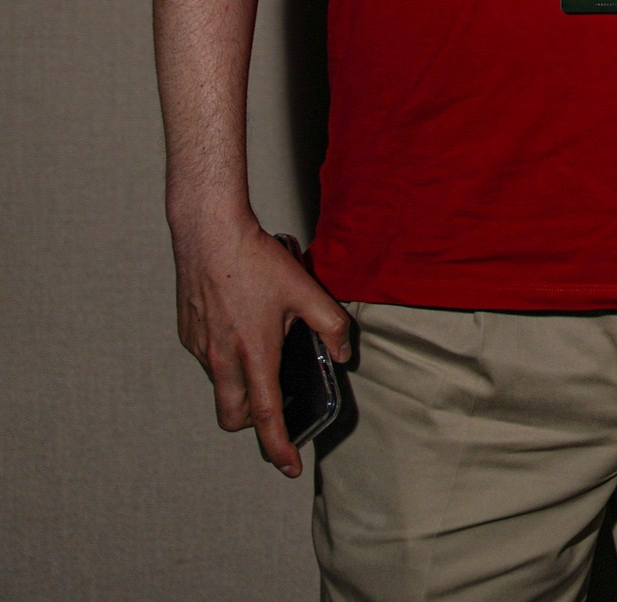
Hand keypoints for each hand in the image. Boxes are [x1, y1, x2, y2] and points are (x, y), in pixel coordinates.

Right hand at [170, 214, 350, 476]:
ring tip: (265, 348)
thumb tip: (343, 356)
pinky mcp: (188, 334)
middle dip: (253, 425)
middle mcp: (221, 359)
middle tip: (276, 412)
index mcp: (254, 354)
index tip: (290, 467)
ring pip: (221, 387)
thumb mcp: (306, 290)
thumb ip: (331, 326)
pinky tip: (245, 326)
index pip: (265, 416)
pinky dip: (228, 358)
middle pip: (233, 416)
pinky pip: (209, 361)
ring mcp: (199, 348)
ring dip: (242, 385)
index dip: (278, 447)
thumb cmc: (257, 260)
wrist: (209, 233)